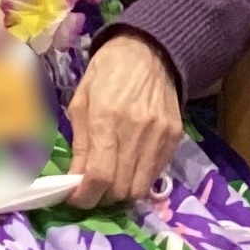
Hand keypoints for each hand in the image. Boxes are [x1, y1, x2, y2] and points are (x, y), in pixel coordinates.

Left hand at [66, 32, 183, 206]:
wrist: (149, 51)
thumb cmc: (106, 73)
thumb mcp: (82, 102)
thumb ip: (80, 144)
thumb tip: (76, 179)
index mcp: (106, 118)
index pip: (99, 175)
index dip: (84, 196)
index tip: (74, 197)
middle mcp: (136, 130)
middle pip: (120, 189)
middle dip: (101, 197)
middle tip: (91, 188)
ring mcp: (159, 135)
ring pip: (140, 188)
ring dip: (121, 193)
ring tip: (111, 181)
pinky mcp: (174, 137)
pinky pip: (155, 174)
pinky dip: (139, 178)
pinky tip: (129, 166)